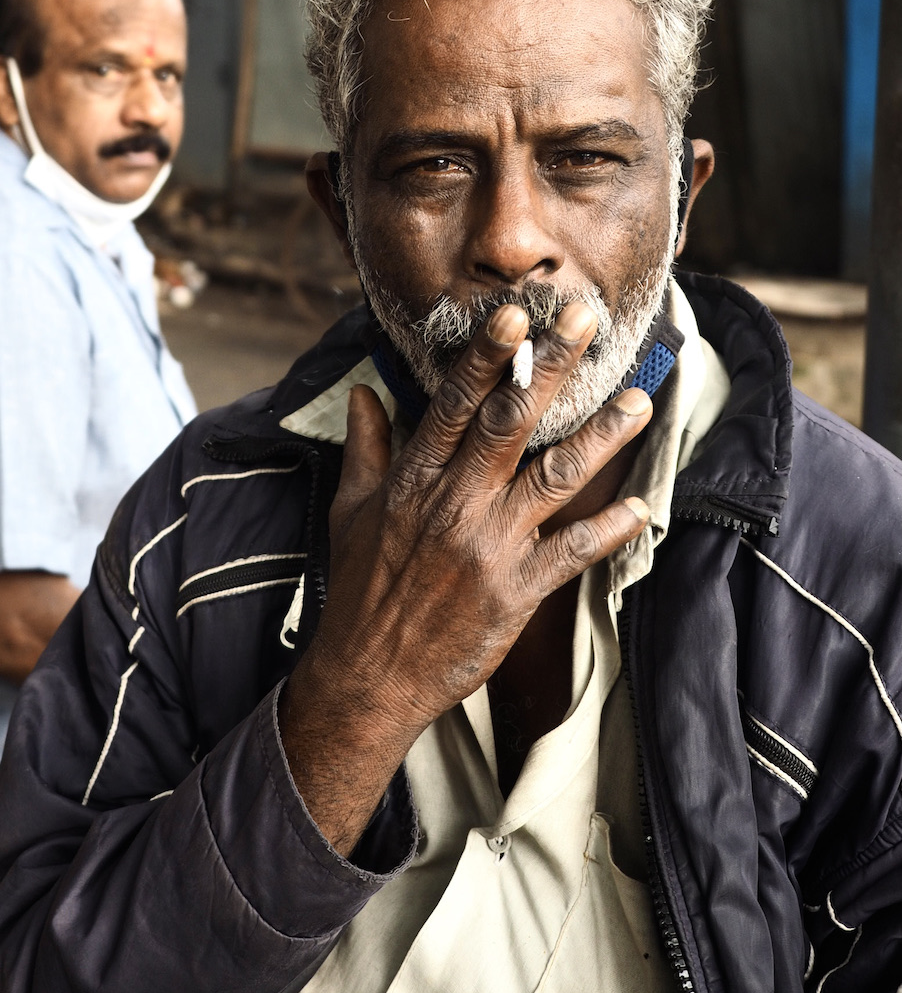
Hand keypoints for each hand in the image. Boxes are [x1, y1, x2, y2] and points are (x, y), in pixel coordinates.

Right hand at [279, 301, 651, 854]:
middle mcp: (455, 505)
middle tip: (586, 322)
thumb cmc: (359, 590)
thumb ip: (366, 448)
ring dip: (599, 437)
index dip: (487, 358)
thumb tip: (363, 393)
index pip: (454, 405)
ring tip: (638, 401)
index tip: (514, 316)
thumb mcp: (351, 511)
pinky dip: (610, 530)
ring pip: (554, 479)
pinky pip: (572, 554)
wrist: (369, 675)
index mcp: (414, 481)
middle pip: (510, 424)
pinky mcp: (516, 592)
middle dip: (551, 368)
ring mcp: (489, 548)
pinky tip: (642, 507)